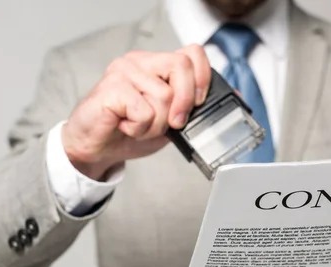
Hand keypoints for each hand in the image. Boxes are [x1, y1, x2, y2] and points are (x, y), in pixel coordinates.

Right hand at [61, 45, 211, 179]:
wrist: (98, 149)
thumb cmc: (130, 132)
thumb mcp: (171, 121)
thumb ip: (194, 107)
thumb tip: (232, 97)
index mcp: (157, 66)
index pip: (192, 53)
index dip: (204, 78)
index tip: (200, 104)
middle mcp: (140, 62)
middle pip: (182, 66)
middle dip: (185, 102)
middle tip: (173, 123)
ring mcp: (124, 71)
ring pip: (164, 95)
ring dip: (156, 124)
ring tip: (139, 126)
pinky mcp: (111, 87)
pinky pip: (144, 110)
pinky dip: (140, 128)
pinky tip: (126, 126)